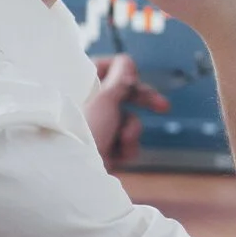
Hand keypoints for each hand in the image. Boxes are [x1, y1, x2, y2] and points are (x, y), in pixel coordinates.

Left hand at [83, 53, 169, 170]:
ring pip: (128, 120)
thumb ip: (120, 78)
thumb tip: (127, 61)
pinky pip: (125, 142)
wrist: (71, 175)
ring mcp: (95, 129)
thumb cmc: (84, 131)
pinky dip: (126, 148)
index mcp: (79, 88)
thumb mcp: (105, 99)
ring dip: (131, 130)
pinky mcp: (102, 150)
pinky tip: (118, 157)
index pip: (104, 67)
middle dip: (143, 103)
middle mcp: (87, 107)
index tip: (132, 78)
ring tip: (123, 141)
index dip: (123, 72)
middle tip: (163, 107)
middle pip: (121, 94)